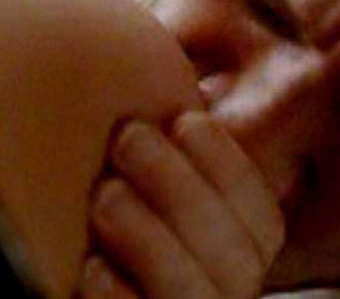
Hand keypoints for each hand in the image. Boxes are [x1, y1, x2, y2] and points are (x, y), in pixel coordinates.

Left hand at [82, 114, 283, 298]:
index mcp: (235, 250)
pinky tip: (91, 265)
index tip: (184, 119)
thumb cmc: (105, 223)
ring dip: (152, 237)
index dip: (229, 165)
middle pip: (236, 253)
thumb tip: (171, 63)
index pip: (262, 215)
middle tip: (128, 140)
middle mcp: (222, 292)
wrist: (77, 273)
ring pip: (195, 292)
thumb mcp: (142, 177)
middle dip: (182, 188)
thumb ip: (163, 142)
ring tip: (105, 194)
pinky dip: (120, 298)